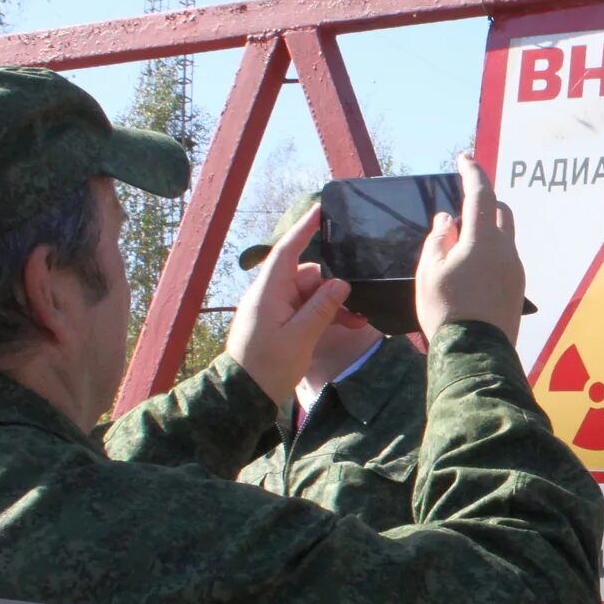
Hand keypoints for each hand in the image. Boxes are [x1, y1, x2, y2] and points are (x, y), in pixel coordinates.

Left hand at [226, 204, 349, 403]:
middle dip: (333, 286)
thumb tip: (340, 283)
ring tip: (358, 321)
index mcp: (269, 291)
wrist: (244, 394)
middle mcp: (270, 294)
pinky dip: (325, 315)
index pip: (288, 251)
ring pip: (310, 295)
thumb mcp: (300, 337)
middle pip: (307, 276)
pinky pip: (306, 310)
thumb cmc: (268, 365)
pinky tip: (348, 325)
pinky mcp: (279, 323)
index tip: (321, 209)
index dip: (305, 229)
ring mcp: (274, 309)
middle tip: (359, 303)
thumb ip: (321, 308)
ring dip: (333, 305)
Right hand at [416, 152, 523, 342]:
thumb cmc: (446, 310)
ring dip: (486, 229)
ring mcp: (516, 270)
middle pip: (501, 211)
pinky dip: (490, 251)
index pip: (481, 194)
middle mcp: (507, 250)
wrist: (475, 354)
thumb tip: (447, 218)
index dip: (472, 172)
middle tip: (462, 203)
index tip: (464, 158)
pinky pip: (505, 258)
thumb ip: (438, 239)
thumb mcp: (430, 271)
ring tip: (461, 241)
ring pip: (505, 236)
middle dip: (484, 200)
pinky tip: (471, 267)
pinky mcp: (517, 288)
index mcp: (484, 239)